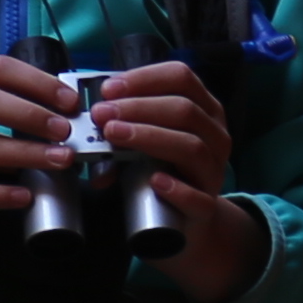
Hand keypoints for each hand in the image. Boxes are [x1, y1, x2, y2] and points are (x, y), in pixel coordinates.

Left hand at [87, 58, 269, 302]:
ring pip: (191, 146)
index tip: (108, 89)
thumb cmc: (162, 171)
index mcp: (204, 109)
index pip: (181, 77)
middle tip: (100, 114)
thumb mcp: (145, 142)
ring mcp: (214, 172)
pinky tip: (153, 180)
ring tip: (113, 135)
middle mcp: (215, 136)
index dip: (144, 79)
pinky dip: (176, 188)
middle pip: (184, 109)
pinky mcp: (206, 209)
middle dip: (137, 107)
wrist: (186, 225)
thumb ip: (122, 127)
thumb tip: (87, 120)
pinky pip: (198, 198)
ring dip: (149, 136)